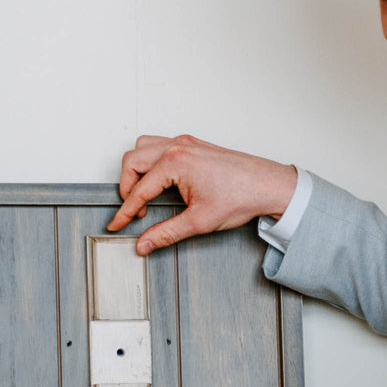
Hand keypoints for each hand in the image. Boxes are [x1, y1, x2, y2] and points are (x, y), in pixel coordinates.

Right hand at [108, 134, 297, 253]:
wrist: (268, 185)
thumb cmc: (241, 196)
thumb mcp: (199, 222)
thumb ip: (166, 233)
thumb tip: (144, 244)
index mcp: (175, 162)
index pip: (139, 190)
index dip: (125, 211)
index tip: (118, 224)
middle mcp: (177, 147)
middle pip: (132, 161)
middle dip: (127, 187)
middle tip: (133, 211)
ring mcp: (185, 143)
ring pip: (143, 148)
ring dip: (136, 170)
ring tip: (143, 194)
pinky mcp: (192, 145)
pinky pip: (159, 145)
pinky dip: (151, 162)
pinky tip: (159, 181)